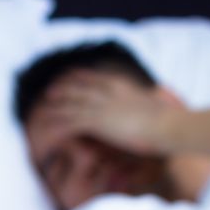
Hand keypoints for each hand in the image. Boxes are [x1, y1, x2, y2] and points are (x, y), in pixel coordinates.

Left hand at [31, 70, 186, 155]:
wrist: (169, 125)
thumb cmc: (168, 120)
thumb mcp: (157, 104)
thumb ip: (150, 98)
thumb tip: (157, 94)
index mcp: (120, 86)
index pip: (93, 77)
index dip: (77, 77)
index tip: (67, 77)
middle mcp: (107, 92)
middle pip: (76, 87)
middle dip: (60, 89)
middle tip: (47, 93)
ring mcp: (101, 106)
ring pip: (69, 104)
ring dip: (54, 108)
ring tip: (40, 112)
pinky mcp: (97, 121)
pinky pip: (70, 122)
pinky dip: (57, 127)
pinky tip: (48, 132)